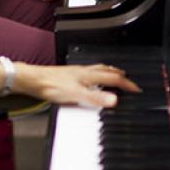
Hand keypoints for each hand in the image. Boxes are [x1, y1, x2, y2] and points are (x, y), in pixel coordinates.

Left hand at [16, 62, 140, 108]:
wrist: (33, 80)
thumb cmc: (51, 86)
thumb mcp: (76, 95)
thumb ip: (96, 98)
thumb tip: (114, 100)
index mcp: (90, 75)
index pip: (114, 79)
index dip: (127, 84)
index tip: (136, 89)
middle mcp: (84, 71)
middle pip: (107, 71)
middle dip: (120, 75)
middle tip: (128, 79)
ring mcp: (76, 72)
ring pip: (98, 69)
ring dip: (108, 72)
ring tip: (113, 74)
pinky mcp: (69, 74)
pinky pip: (88, 72)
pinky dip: (96, 74)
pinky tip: (89, 80)